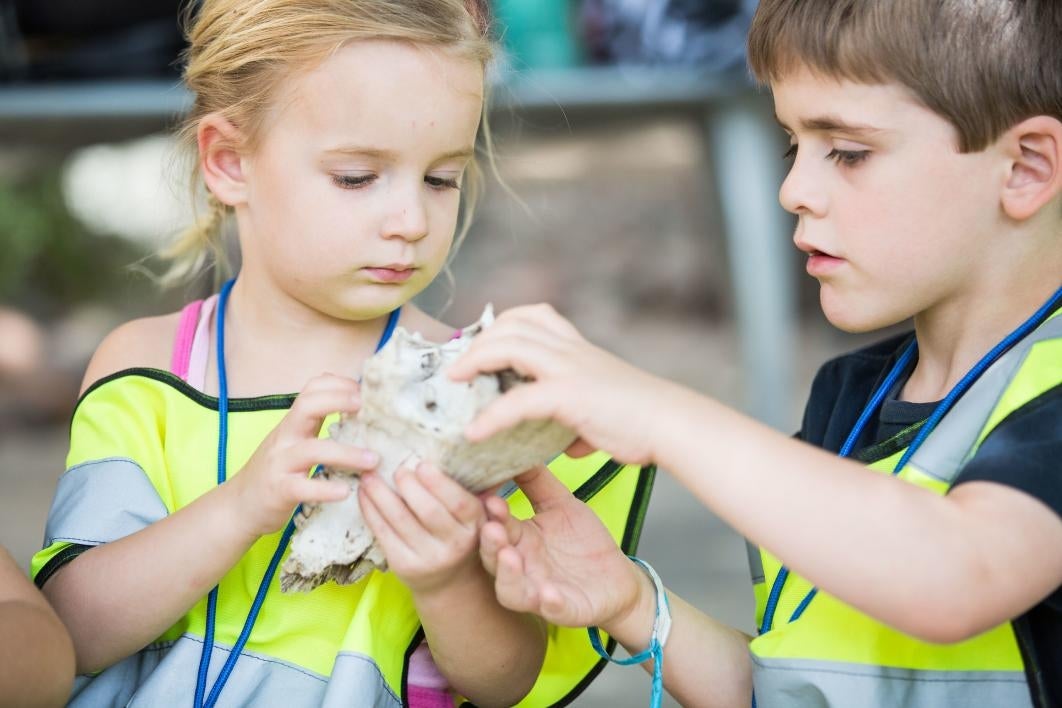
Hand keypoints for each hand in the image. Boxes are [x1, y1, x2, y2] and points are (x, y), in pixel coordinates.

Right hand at [231, 374, 379, 535]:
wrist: (239, 506)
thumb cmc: (276, 472)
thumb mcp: (292, 442)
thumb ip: (315, 425)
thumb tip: (354, 407)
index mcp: (292, 424)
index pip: (311, 390)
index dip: (339, 384)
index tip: (364, 391)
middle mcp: (285, 438)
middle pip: (307, 406)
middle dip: (338, 401)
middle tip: (367, 409)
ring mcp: (280, 463)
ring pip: (312, 450)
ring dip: (346, 453)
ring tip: (373, 460)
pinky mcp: (279, 491)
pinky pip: (303, 487)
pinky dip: (325, 489)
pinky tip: (346, 492)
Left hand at [359, 462, 485, 594]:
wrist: (449, 581)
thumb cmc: (459, 533)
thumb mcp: (475, 515)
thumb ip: (475, 489)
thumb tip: (466, 450)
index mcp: (475, 526)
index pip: (459, 503)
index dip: (439, 483)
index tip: (422, 464)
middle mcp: (454, 545)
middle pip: (429, 511)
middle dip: (409, 486)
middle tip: (397, 469)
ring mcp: (428, 558)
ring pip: (400, 520)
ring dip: (380, 494)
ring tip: (370, 476)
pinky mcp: (403, 566)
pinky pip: (383, 533)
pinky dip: (370, 510)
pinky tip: (364, 494)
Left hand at [448, 304, 672, 465]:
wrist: (670, 423)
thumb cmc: (643, 420)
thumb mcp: (604, 412)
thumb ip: (581, 423)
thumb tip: (573, 442)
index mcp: (579, 349)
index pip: (534, 315)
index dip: (503, 325)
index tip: (483, 344)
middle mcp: (571, 351)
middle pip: (513, 322)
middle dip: (479, 339)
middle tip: (460, 366)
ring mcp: (569, 368)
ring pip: (509, 345)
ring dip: (474, 360)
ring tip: (455, 381)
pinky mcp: (568, 395)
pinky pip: (517, 400)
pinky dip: (490, 416)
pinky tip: (474, 433)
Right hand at [479, 465, 647, 631]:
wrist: (617, 579)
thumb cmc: (583, 543)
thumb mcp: (560, 505)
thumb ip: (536, 481)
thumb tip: (514, 447)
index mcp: (519, 539)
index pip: (494, 524)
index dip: (488, 513)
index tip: (485, 494)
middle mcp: (522, 566)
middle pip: (493, 557)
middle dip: (490, 542)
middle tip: (490, 526)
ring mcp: (539, 590)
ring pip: (510, 589)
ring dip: (507, 575)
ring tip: (509, 556)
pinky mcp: (563, 609)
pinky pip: (551, 609)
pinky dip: (548, 602)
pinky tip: (548, 593)